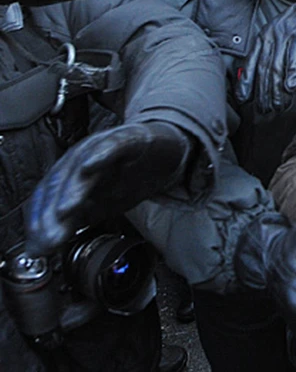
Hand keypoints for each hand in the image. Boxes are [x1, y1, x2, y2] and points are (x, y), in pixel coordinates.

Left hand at [26, 121, 191, 255]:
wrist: (165, 151)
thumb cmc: (130, 176)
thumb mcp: (100, 205)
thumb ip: (72, 222)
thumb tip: (43, 247)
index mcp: (70, 175)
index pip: (46, 198)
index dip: (39, 222)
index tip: (39, 247)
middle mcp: (81, 159)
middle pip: (60, 183)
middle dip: (51, 213)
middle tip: (49, 238)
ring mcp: (103, 147)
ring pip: (82, 165)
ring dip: (71, 189)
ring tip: (64, 210)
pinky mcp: (128, 138)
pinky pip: (111, 146)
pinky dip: (99, 155)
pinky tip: (89, 167)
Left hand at [235, 0, 295, 112]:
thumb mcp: (283, 40)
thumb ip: (275, 56)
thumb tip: (270, 80)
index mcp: (264, 36)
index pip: (250, 63)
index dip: (246, 82)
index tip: (244, 99)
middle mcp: (271, 34)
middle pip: (263, 68)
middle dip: (263, 92)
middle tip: (265, 109)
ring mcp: (286, 33)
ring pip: (277, 65)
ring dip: (277, 89)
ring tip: (279, 105)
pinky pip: (295, 55)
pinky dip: (293, 73)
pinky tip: (292, 87)